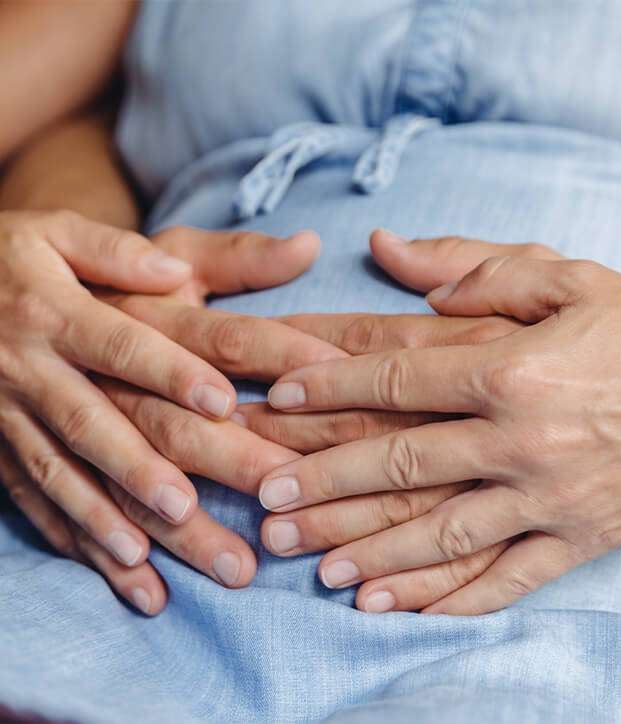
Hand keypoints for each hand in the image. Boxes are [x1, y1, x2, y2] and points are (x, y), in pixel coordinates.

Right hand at [0, 212, 336, 612]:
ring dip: (110, 521)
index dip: (170, 372)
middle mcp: (32, 370)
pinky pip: (35, 498)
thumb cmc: (15, 257)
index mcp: (57, 312)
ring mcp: (10, 416)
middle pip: (99, 426)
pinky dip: (76, 538)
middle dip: (148, 471)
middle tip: (201, 512)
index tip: (222, 402)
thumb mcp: (57, 233)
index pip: (121, 345)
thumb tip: (175, 268)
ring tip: (158, 563)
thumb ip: (118, 250)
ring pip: (66, 475)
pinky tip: (122, 574)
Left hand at [258, 251, 620, 614]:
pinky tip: (391, 608)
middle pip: (401, 462)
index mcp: (513, 368)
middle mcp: (522, 440)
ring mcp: (550, 500)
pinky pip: (503, 579)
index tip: (278, 397)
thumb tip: (391, 249)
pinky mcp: (579, 541)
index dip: (329, 386)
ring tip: (308, 564)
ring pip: (441, 533)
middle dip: (325, 480)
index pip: (397, 377)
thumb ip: (476, 266)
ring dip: (368, 551)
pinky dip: (445, 598)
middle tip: (264, 496)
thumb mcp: (569, 276)